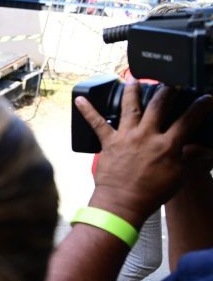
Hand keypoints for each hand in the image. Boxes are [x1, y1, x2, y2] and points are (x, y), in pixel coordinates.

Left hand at [76, 82, 212, 225]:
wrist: (122, 203)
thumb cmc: (151, 193)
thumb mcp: (178, 176)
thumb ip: (192, 159)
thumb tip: (205, 150)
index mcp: (167, 145)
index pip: (188, 120)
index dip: (200, 107)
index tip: (206, 98)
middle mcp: (146, 135)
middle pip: (158, 105)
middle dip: (166, 90)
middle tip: (170, 81)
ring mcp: (126, 136)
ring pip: (130, 107)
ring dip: (132, 90)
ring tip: (133, 77)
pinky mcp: (108, 142)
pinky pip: (96, 123)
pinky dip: (87, 110)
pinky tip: (79, 98)